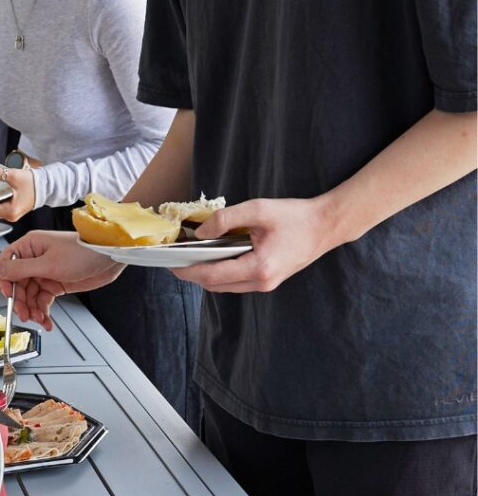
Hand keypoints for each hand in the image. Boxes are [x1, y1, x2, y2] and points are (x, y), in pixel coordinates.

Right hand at [0, 231, 122, 329]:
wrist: (108, 258)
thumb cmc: (82, 252)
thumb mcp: (49, 263)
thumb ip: (21, 269)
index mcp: (29, 246)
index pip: (5, 264)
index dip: (4, 281)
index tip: (9, 295)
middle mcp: (34, 258)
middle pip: (16, 284)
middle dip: (20, 301)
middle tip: (26, 315)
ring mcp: (44, 271)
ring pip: (29, 295)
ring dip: (32, 309)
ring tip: (40, 319)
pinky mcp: (54, 283)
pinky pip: (42, 300)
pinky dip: (43, 311)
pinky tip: (46, 320)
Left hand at [175, 196, 337, 292]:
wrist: (325, 226)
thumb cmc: (294, 216)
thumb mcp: (257, 209)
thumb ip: (226, 219)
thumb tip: (200, 233)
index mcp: (259, 268)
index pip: (212, 275)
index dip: (187, 270)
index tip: (169, 263)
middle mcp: (262, 282)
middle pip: (215, 285)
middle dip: (192, 273)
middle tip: (173, 259)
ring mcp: (266, 284)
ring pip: (225, 286)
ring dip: (205, 273)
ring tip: (188, 256)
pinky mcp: (268, 280)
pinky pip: (236, 281)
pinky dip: (219, 271)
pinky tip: (211, 256)